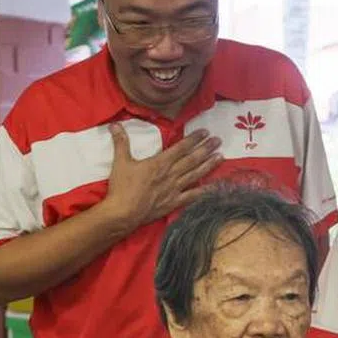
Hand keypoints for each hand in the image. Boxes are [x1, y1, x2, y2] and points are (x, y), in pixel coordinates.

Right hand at [103, 122, 222, 230]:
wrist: (124, 212)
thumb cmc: (122, 187)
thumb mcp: (121, 161)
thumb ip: (121, 142)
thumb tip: (115, 124)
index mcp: (160, 162)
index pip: (181, 147)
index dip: (194, 139)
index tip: (205, 132)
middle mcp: (171, 174)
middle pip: (192, 159)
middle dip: (206, 148)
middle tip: (218, 140)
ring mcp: (175, 189)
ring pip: (196, 174)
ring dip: (209, 165)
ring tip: (221, 157)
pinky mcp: (174, 202)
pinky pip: (193, 196)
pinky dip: (204, 191)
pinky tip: (215, 186)